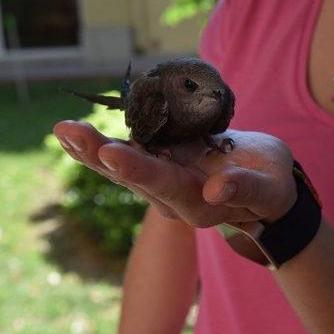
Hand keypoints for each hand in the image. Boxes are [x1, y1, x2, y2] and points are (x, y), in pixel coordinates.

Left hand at [52, 120, 297, 227]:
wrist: (265, 187)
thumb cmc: (272, 189)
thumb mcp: (269, 189)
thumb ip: (246, 189)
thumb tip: (216, 190)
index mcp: (196, 203)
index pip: (163, 184)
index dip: (137, 167)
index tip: (109, 150)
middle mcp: (171, 196)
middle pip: (131, 174)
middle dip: (97, 153)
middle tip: (66, 131)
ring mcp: (163, 180)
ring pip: (122, 164)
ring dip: (91, 148)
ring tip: (62, 130)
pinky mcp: (161, 163)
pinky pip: (128, 152)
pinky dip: (102, 142)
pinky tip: (77, 133)